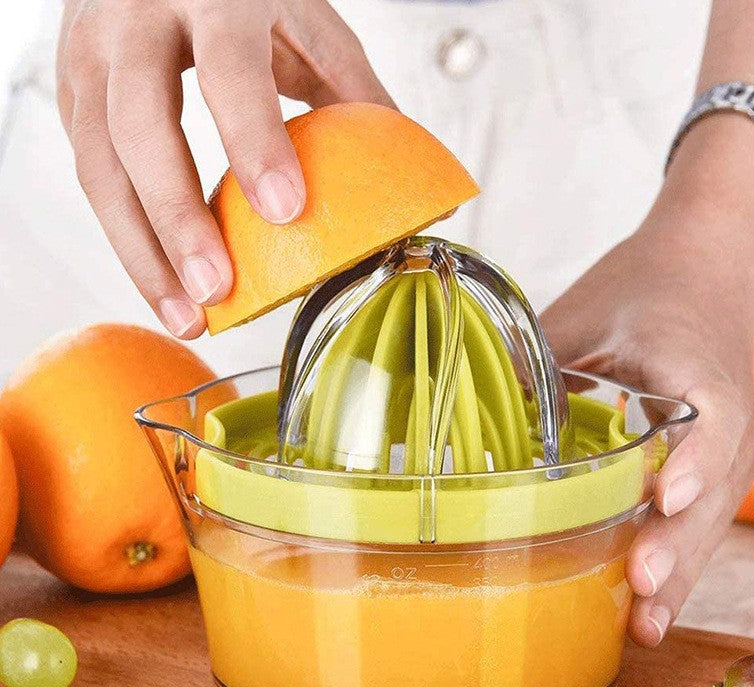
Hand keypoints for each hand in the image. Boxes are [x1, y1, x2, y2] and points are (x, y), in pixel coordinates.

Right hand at [56, 0, 392, 337]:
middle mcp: (137, 18)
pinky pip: (91, 175)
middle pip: (142, 126)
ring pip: (100, 164)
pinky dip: (127, 238)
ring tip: (188, 315)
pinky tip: (163, 283)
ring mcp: (91, 55)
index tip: (285, 212)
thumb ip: (351, 91)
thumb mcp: (306, 20)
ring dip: (143, 252)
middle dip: (178, 218)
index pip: (231, 72)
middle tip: (216, 290)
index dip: (254, 142)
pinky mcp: (72, 93)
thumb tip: (407, 180)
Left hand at [540, 116, 753, 646]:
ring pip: (708, 519)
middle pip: (711, 490)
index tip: (666, 497)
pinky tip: (644, 603)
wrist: (703, 271)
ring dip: (677, 571)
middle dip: (676, 542)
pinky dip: (675, 561)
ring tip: (642, 625)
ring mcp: (723, 448)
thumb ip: (539, 359)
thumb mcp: (586, 312)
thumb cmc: (644, 290)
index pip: (711, 421)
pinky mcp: (710, 466)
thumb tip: (462, 404)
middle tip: (638, 584)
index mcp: (696, 369)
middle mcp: (723, 419)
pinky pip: (698, 520)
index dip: (692, 462)